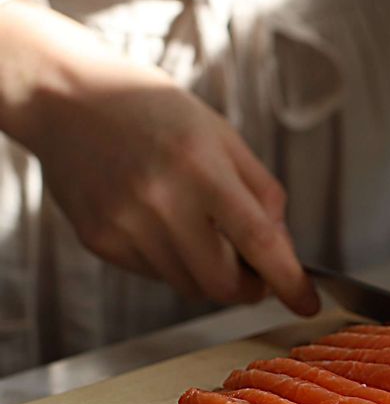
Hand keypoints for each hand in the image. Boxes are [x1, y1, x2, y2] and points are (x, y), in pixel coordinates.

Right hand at [0, 0, 317, 313]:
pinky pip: (156, 275)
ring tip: (199, 230)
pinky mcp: (101, 241)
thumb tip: (283, 250)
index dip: (289, 281)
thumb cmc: (156, 114)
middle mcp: (161, 202)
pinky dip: (173, 263)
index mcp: (202, 169)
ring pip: (189, 286)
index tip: (307, 303)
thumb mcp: (224, 138)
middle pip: (223, 284)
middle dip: (249, 288)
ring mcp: (126, 226)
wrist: (68, 100)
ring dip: (210, 274)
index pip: (259, 242)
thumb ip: (262, 195)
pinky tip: (161, 224)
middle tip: (257, 273)